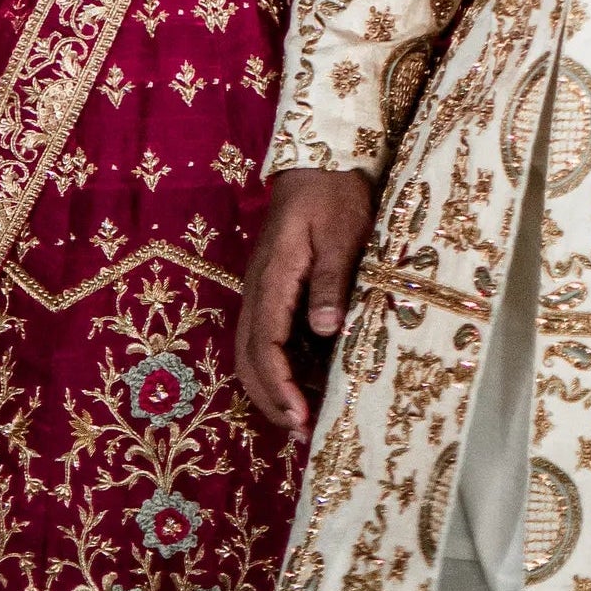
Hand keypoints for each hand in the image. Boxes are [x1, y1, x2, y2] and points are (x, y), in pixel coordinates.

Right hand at [236, 169, 375, 438]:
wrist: (319, 158)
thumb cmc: (334, 193)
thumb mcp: (342, 232)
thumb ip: (331, 280)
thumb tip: (325, 329)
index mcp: (273, 278)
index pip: (265, 345)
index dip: (279, 386)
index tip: (300, 416)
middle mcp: (257, 290)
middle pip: (248, 357)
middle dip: (270, 398)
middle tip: (300, 431)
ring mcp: (260, 289)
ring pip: (251, 350)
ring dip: (270, 386)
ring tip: (301, 418)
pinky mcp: (271, 287)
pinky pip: (264, 336)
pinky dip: (277, 366)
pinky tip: (303, 381)